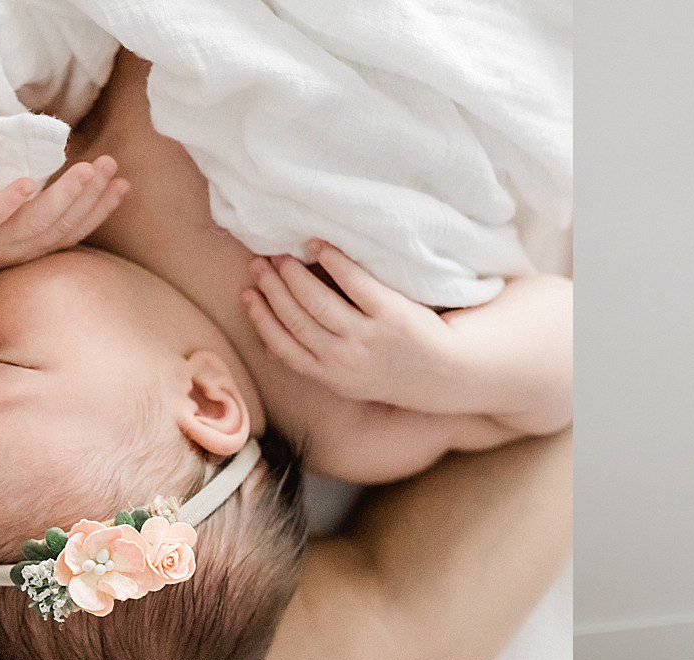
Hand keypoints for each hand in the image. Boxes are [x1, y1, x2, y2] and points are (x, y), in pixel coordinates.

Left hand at [0, 155, 128, 278]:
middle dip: (90, 195)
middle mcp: (16, 250)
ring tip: (85, 169)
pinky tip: (28, 183)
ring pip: (36, 222)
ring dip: (64, 195)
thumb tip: (62, 176)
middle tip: (109, 165)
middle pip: (61, 225)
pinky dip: (10, 200)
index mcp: (30, 248)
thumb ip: (34, 207)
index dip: (101, 209)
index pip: (73, 230)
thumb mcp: (7, 221)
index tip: (124, 184)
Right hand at [242, 241, 455, 410]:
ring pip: (318, 301)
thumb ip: (316, 363)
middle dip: (272, 288)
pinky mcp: (392, 314)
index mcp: (330, 377)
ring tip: (283, 255)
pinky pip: (355, 282)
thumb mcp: (349, 380)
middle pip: (296, 318)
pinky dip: (335, 261)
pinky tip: (321, 246)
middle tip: (260, 264)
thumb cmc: (391, 370)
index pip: (284, 345)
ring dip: (295, 274)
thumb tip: (270, 347)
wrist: (446, 374)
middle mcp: (345, 360)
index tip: (247, 293)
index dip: (261, 317)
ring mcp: (368, 337)